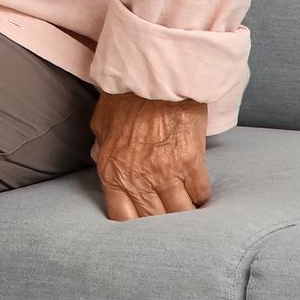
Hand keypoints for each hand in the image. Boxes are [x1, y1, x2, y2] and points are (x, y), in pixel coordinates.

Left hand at [89, 93, 210, 220]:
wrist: (154, 74)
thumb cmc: (126, 95)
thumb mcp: (101, 122)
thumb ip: (102, 147)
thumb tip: (99, 158)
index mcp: (112, 171)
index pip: (122, 217)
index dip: (133, 225)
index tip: (142, 224)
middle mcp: (138, 179)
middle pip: (153, 221)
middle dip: (161, 224)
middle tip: (168, 220)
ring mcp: (166, 173)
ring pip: (180, 214)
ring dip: (184, 215)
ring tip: (186, 211)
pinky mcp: (191, 163)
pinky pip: (200, 194)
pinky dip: (200, 197)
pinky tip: (197, 193)